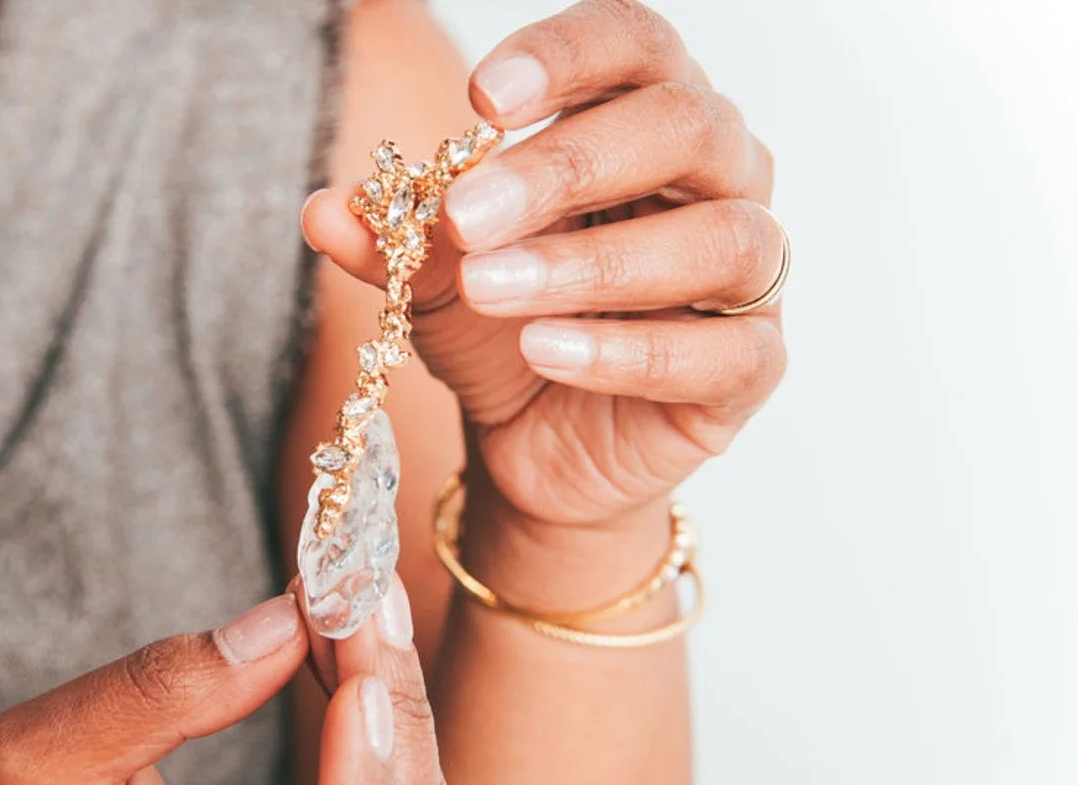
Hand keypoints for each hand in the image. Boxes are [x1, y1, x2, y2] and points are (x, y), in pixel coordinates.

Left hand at [303, 0, 784, 534]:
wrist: (533, 447)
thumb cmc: (502, 331)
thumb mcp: (436, 279)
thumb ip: (394, 238)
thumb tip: (326, 211)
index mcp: (646, 121)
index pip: (636, 45)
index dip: (567, 58)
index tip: (481, 101)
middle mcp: (720, 179)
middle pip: (684, 126)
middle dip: (567, 167)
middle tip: (467, 217)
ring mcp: (747, 274)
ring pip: (719, 238)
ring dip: (594, 263)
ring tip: (491, 289)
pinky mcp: (751, 365)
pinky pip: (721, 349)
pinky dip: (624, 349)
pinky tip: (543, 348)